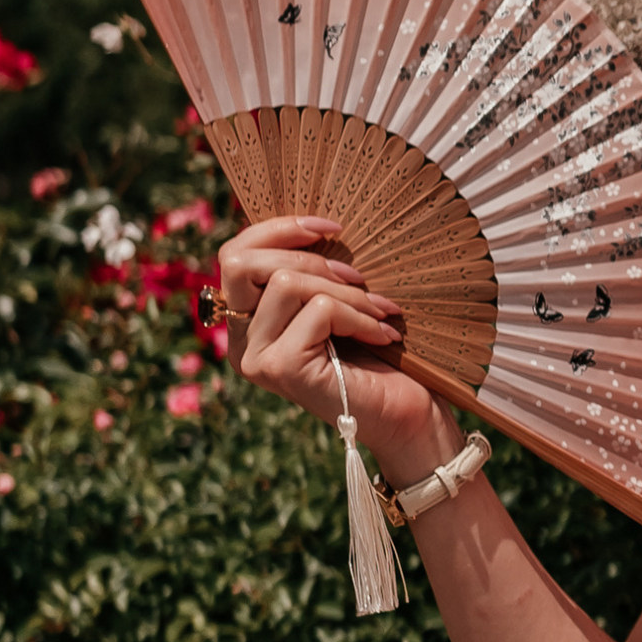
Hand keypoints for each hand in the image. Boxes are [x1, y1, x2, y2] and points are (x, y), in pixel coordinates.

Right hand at [221, 216, 450, 469]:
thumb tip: (315, 224)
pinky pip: (319, 311)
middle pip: (243, 262)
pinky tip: (383, 337)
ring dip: (346, 292)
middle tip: (360, 279)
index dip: (277, 229)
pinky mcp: (281, 368)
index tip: (331, 226)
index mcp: (248, 321)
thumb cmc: (379, 360)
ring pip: (287, 282)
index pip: (234, 256)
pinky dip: (359, 317)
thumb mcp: (338, 304)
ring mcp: (256, 357)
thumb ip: (311, 274)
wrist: (408, 418)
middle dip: (312, 259)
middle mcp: (241, 341)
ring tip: (380, 313)